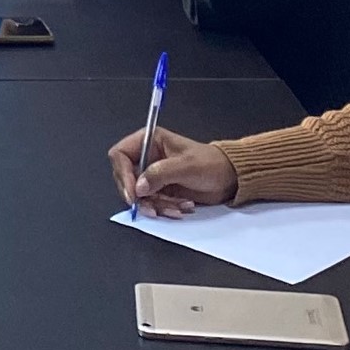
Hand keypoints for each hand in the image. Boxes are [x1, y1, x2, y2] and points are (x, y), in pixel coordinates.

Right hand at [106, 124, 236, 217]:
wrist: (229, 179)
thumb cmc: (211, 164)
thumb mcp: (186, 166)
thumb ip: (160, 174)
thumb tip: (138, 187)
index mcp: (149, 141)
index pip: (120, 155)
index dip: (122, 174)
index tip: (132, 193)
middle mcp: (147, 157)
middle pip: (126, 178)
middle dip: (139, 196)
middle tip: (152, 208)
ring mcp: (153, 175)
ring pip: (139, 195)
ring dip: (155, 205)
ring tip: (177, 207)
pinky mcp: (160, 190)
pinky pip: (151, 203)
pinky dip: (164, 208)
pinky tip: (181, 207)